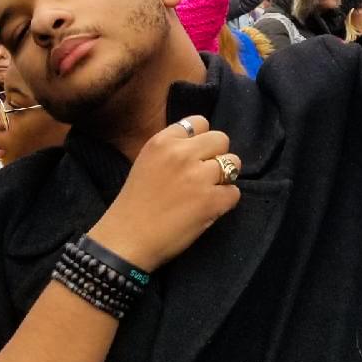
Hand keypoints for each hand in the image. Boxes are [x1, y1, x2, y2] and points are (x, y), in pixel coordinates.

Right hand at [88, 116, 240, 273]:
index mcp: (163, 141)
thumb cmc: (134, 204)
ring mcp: (199, 177)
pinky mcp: (211, 201)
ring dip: (225, 177)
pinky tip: (209, 208)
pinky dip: (225, 201)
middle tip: (205, 174)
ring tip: (209, 190)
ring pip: (233, 163)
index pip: (199, 122)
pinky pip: (234, 192)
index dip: (201, 140)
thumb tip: (201, 146)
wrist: (127, 239)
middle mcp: (182, 154)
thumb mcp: (147, 161)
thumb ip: (171, 149)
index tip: (195, 156)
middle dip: (217, 155)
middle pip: (221, 138)